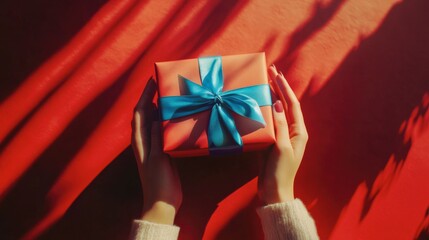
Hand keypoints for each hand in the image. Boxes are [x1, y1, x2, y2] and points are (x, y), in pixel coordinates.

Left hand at [131, 78, 181, 224]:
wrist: (162, 202)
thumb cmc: (158, 182)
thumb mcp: (157, 159)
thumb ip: (156, 138)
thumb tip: (155, 117)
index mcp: (140, 141)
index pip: (139, 113)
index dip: (144, 96)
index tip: (152, 81)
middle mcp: (144, 141)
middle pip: (144, 114)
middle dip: (150, 97)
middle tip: (161, 84)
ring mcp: (152, 146)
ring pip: (152, 121)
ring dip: (158, 107)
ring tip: (168, 95)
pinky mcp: (161, 151)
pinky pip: (161, 130)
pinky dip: (165, 120)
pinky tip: (174, 117)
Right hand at [258, 65, 308, 203]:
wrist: (274, 191)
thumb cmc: (280, 171)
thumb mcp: (281, 147)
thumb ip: (280, 125)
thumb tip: (277, 103)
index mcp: (299, 131)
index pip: (292, 104)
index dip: (285, 88)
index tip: (276, 73)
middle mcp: (292, 131)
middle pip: (286, 104)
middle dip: (279, 87)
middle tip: (270, 70)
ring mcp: (282, 135)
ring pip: (277, 110)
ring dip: (271, 96)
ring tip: (264, 82)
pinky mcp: (272, 141)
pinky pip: (269, 120)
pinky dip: (263, 109)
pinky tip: (257, 104)